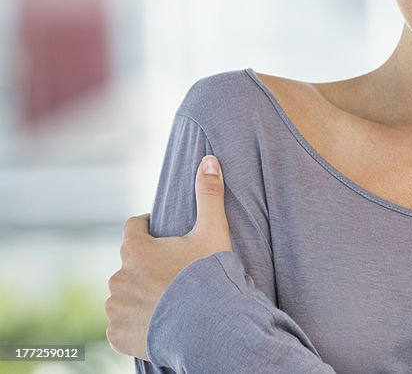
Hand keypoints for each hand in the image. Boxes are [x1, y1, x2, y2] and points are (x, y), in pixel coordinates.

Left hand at [105, 155, 233, 360]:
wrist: (208, 327)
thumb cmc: (210, 276)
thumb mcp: (213, 232)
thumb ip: (209, 194)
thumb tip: (209, 159)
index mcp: (137, 249)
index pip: (134, 227)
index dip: (147, 227)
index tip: (163, 236)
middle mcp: (119, 276)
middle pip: (131, 264)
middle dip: (147, 267)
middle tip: (174, 276)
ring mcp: (116, 308)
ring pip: (124, 296)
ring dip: (139, 296)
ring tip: (167, 303)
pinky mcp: (117, 335)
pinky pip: (120, 326)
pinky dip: (134, 325)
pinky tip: (157, 324)